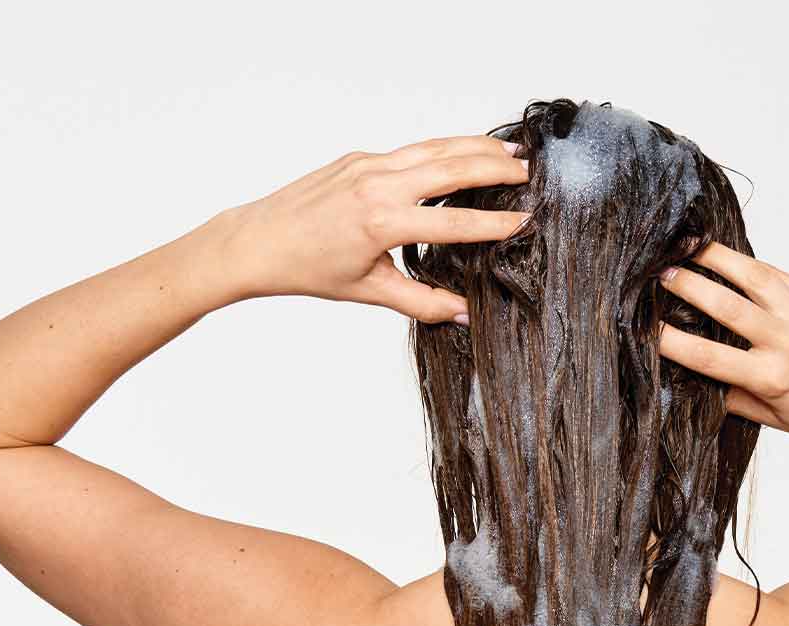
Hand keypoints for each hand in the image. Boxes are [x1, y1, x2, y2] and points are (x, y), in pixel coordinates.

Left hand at [216, 135, 528, 319]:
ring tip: (509, 150)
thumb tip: (465, 315)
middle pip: (451, 167)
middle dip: (494, 166)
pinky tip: (465, 152)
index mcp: (381, 222)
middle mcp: (376, 184)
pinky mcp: (359, 157)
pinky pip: (412, 149)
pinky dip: (444, 149)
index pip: (453, 222)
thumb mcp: (370, 292)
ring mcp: (367, 164)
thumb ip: (423, 303)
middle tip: (529, 171)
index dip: (493, 224)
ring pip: (433, 148)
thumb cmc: (309, 270)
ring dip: (474, 146)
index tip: (524, 221)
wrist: (259, 240)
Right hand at [658, 244, 788, 455]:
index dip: (673, 341)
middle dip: (689, 286)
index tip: (647, 327)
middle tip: (662, 274)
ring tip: (691, 245)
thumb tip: (696, 372)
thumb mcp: (772, 418)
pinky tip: (730, 258)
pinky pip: (781, 277)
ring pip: (755, 277)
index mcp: (772, 378)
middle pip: (727, 305)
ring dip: (719, 258)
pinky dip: (753, 266)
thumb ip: (734, 394)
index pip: (710, 356)